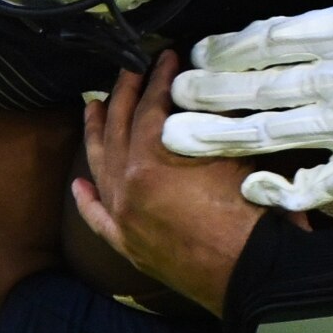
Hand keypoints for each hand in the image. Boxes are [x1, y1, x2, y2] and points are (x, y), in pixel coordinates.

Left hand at [71, 55, 263, 314]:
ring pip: (101, 168)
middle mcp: (126, 188)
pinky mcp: (130, 246)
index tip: (166, 57)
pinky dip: (87, 199)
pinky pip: (98, 219)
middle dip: (123, 96)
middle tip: (128, 71)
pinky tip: (78, 183)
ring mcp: (124, 219)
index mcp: (149, 162)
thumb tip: (201, 96)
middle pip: (118, 132)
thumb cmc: (252, 215)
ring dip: (95, 135)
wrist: (255, 276)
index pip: (150, 109)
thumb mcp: (235, 155)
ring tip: (91, 107)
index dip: (159, 78)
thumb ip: (210, 123)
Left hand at [163, 0, 332, 211]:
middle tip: (172, 101)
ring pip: (278, 133)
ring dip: (225, 137)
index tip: (194, 58)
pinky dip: (291, 188)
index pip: (264, 42)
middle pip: (257, 89)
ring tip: (182, 141)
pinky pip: (330, 179)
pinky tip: (255, 192)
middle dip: (207, 96)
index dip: (223, 52)